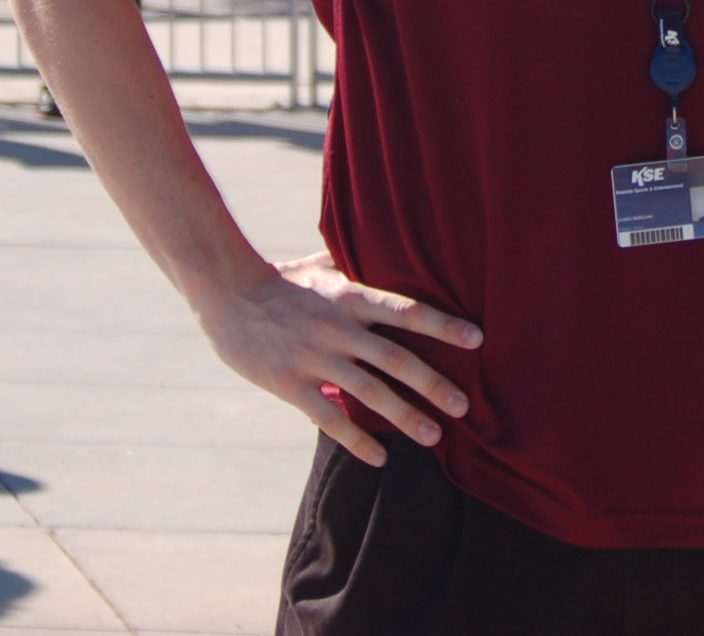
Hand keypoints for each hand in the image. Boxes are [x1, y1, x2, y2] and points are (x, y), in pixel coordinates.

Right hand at [192, 249, 481, 465]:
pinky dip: (356, 439)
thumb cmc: (279, 279)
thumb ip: (355, 265)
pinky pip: (329, 417)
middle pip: (395, 359)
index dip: (443, 325)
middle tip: (463, 406)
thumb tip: (387, 246)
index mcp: (350, 296)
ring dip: (404, 417)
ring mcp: (314, 356)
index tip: (477, 339)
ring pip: (369, 393)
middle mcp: (338, 327)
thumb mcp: (321, 265)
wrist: (226, 294)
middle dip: (433, 385)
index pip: (406, 310)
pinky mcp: (289, 383)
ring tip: (432, 436)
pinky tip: (379, 457)